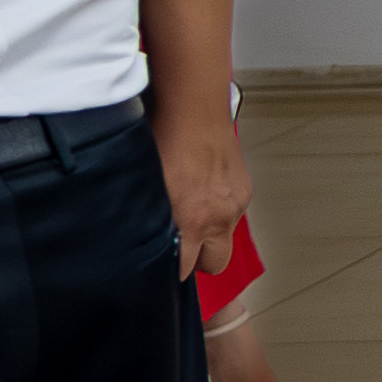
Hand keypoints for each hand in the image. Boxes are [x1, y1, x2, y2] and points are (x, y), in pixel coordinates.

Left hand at [151, 104, 247, 280]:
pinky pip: (232, 213)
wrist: (194, 111)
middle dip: (199, 260)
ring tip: (192, 211)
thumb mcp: (146, 186)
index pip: (185, 269)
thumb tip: (138, 237)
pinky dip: (220, 209)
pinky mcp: (244, 191)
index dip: (173, 270)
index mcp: (189, 220)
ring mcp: (234, 205)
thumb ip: (148, 219)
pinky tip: (204, 190)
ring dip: (211, 232)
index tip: (164, 266)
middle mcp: (217, 217)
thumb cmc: (164, 139)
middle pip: (215, 264)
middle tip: (183, 245)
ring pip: (225, 237)